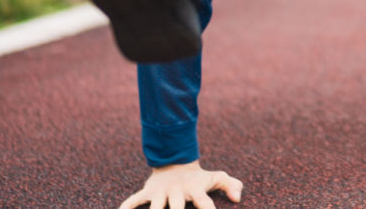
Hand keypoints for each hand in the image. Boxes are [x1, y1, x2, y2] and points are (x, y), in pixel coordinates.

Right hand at [118, 161, 242, 208]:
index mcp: (195, 190)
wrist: (175, 161)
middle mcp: (178, 192)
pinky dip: (127, 206)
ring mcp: (161, 192)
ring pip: (155, 207)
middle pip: (176, 207)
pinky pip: (134, 200)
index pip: (205, 203)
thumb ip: (231, 185)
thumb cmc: (199, 177)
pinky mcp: (148, 191)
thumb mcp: (217, 178)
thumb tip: (237, 198)